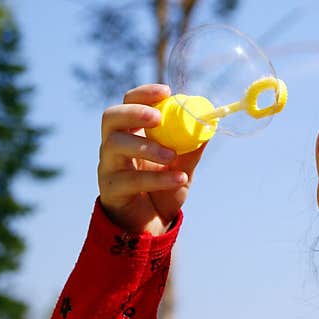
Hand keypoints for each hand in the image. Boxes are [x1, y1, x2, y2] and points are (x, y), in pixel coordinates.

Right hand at [97, 83, 206, 234]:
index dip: (144, 94)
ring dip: (145, 147)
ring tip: (171, 155)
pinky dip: (157, 179)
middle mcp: (114, 145)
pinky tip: (178, 179)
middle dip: (133, 113)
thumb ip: (193, 147)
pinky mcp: (110, 190)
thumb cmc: (164, 190)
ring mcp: (108, 167)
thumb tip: (210, 124)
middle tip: (157, 118)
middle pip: (111, 117)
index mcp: (132, 132)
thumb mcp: (184, 166)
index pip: (129, 102)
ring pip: (115, 146)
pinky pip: (129, 180)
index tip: (166, 91)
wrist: (152, 227)